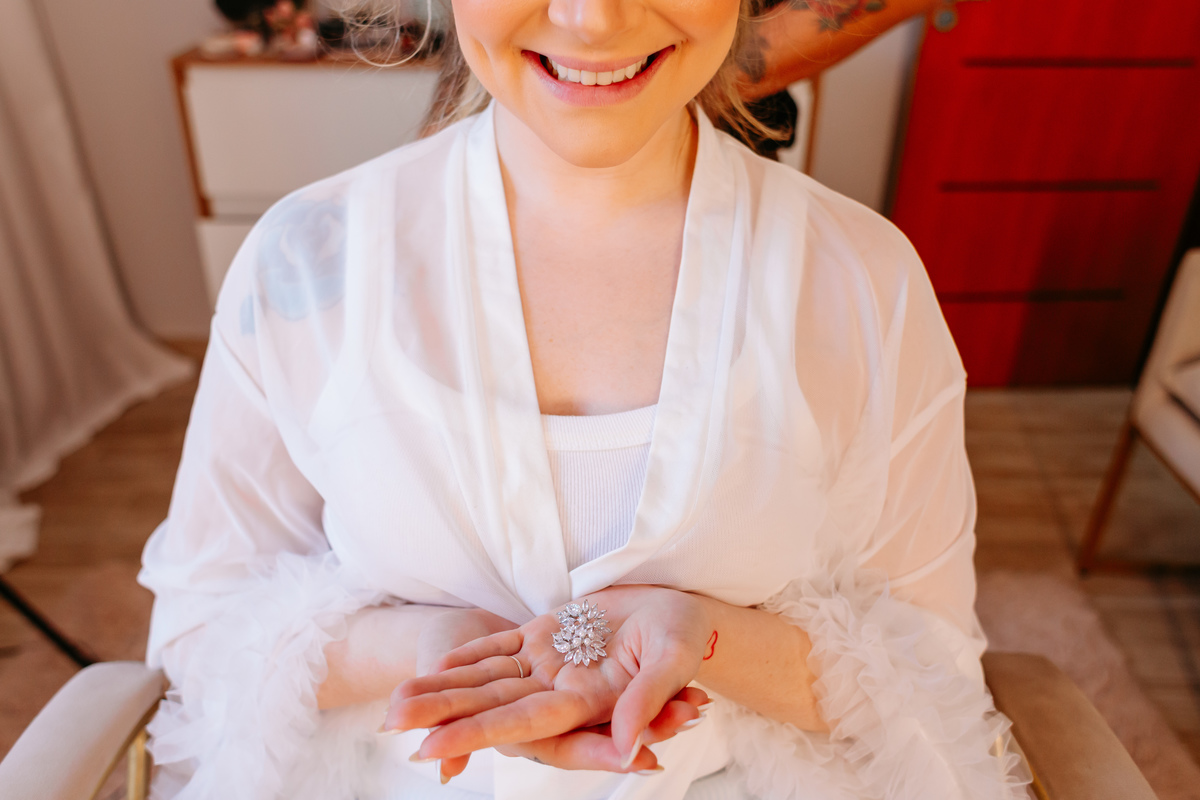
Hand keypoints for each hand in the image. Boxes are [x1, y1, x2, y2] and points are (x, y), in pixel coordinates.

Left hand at [386, 586, 713, 774]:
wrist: (681, 598)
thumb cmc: (686, 629)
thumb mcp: (675, 658)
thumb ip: (648, 699)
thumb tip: (628, 745)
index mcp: (590, 702)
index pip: (525, 724)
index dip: (478, 734)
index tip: (431, 750)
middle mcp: (561, 689)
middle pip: (492, 706)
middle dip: (442, 715)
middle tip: (389, 723)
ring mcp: (549, 662)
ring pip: (487, 680)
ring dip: (442, 690)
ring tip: (393, 703)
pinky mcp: (545, 635)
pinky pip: (499, 650)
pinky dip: (467, 659)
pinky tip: (434, 669)